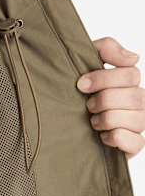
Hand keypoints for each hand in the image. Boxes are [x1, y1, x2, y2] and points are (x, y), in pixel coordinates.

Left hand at [76, 37, 144, 160]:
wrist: (58, 129)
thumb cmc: (74, 96)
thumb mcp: (84, 64)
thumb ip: (106, 49)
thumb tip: (134, 58)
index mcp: (128, 84)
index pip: (131, 74)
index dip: (105, 79)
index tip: (81, 85)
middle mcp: (137, 103)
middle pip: (136, 96)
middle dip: (106, 101)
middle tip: (88, 106)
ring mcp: (137, 125)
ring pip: (138, 119)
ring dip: (109, 119)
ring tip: (92, 122)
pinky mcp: (132, 146)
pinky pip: (137, 142)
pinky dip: (117, 138)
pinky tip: (102, 137)